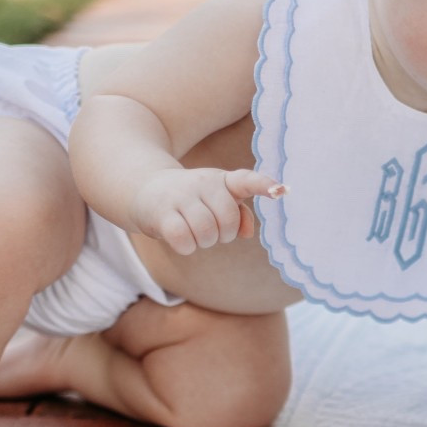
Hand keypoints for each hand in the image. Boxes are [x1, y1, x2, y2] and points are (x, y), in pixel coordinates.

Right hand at [129, 167, 283, 255]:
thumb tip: (247, 233)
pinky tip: (179, 238)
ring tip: (194, 232)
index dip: (264, 185)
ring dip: (203, 242)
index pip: (246, 180)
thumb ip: (238, 213)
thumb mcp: (216, 199)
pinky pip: (184, 240)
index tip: (281, 191)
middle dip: (223, 235)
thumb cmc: (190, 199)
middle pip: (228, 222)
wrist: (144, 188)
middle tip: (210, 229)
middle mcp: (203, 184)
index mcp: (221, 180)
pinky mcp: (162, 213)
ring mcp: (181, 197)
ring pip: (207, 233)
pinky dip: (186, 247)